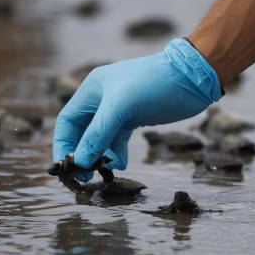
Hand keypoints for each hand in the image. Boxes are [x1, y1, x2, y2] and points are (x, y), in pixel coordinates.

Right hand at [52, 38, 222, 180]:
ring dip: (100, 156)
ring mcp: (118, 110)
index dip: (63, 144)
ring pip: (100, 139)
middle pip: (81, 133)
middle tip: (84, 176)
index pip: (67, 122)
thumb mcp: (121, 107)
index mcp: (92, 90)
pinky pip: (117, 141)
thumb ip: (98, 134)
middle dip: (81, 154)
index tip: (65, 167)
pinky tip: (121, 163)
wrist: (192, 78)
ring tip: (106, 171)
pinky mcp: (133, 118)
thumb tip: (79, 161)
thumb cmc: (154, 84)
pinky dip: (116, 153)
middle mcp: (101, 100)